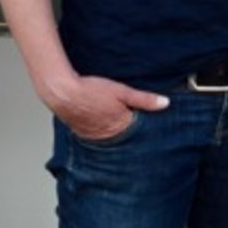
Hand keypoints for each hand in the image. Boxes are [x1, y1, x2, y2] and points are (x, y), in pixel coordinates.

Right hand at [46, 74, 169, 140]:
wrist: (62, 92)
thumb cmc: (91, 90)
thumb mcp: (122, 91)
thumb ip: (144, 99)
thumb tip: (165, 103)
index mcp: (121, 126)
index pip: (140, 130)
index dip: (145, 124)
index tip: (151, 123)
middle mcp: (108, 135)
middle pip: (126, 136)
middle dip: (132, 132)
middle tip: (134, 126)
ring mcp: (94, 136)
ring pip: (111, 137)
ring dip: (115, 132)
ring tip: (116, 123)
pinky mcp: (83, 134)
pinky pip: (97, 136)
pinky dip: (102, 131)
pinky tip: (102, 123)